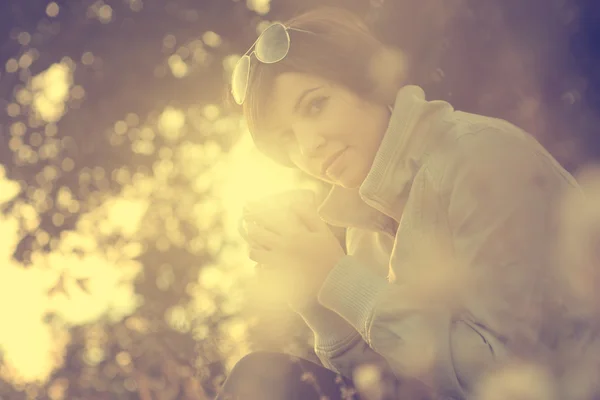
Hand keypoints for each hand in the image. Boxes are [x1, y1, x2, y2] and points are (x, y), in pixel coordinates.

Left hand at [241, 194, 345, 308]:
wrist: (334, 282)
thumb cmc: (330, 255)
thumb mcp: (323, 232)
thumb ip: (309, 216)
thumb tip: (294, 203)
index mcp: (293, 234)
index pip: (269, 218)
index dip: (257, 212)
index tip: (250, 207)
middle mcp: (282, 247)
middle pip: (257, 234)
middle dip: (250, 228)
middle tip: (248, 224)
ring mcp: (278, 263)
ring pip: (254, 253)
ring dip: (252, 247)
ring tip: (253, 245)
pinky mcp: (277, 278)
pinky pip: (259, 270)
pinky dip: (257, 266)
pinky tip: (260, 264)